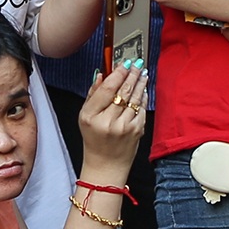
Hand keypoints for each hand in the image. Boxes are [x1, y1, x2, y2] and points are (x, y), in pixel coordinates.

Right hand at [73, 61, 148, 180]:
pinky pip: (142, 108)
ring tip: (142, 72)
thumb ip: (93, 94)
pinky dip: (143, 97)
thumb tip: (102, 74)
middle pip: (123, 91)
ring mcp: (125, 126)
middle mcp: (108, 121)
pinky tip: (143, 89)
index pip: (107, 89)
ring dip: (140, 82)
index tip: (123, 63)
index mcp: (91, 116)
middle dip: (132, 74)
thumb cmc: (94, 140)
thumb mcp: (84, 117)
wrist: (107, 165)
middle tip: (137, 64)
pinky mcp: (137, 130)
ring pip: (135, 98)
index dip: (117, 73)